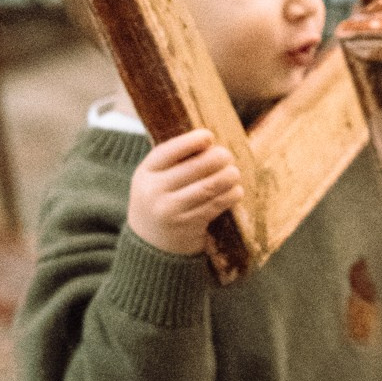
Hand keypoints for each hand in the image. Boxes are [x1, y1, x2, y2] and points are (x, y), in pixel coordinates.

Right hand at [127, 129, 243, 256]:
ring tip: (234, 172)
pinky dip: (229, 196)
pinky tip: (236, 190)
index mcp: (145, 173)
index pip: (168, 152)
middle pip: (193, 168)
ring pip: (207, 187)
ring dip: (227, 177)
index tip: (208, 135)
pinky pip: (214, 206)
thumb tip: (209, 141)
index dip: (190, 141)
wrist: (150, 245)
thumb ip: (175, 161)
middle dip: (216, 158)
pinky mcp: (187, 226)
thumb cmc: (160, 200)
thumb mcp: (155, 179)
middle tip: (227, 156)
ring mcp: (171, 211)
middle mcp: (154, 191)